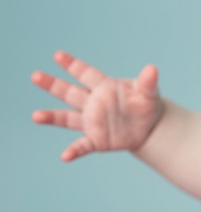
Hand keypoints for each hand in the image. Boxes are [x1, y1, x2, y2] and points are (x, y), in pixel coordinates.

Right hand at [31, 51, 162, 160]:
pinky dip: (74, 150)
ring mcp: (92, 122)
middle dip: (53, 84)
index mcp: (105, 87)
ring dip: (52, 117)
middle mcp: (93, 103)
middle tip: (35, 75)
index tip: (58, 55)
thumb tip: (152, 68)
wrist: (149, 127)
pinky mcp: (97, 140)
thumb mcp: (149, 93)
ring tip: (36, 116)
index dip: (73, 64)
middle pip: (69, 92)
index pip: (86, 73)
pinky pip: (83, 145)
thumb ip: (148, 82)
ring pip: (68, 118)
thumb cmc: (146, 104)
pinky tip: (65, 156)